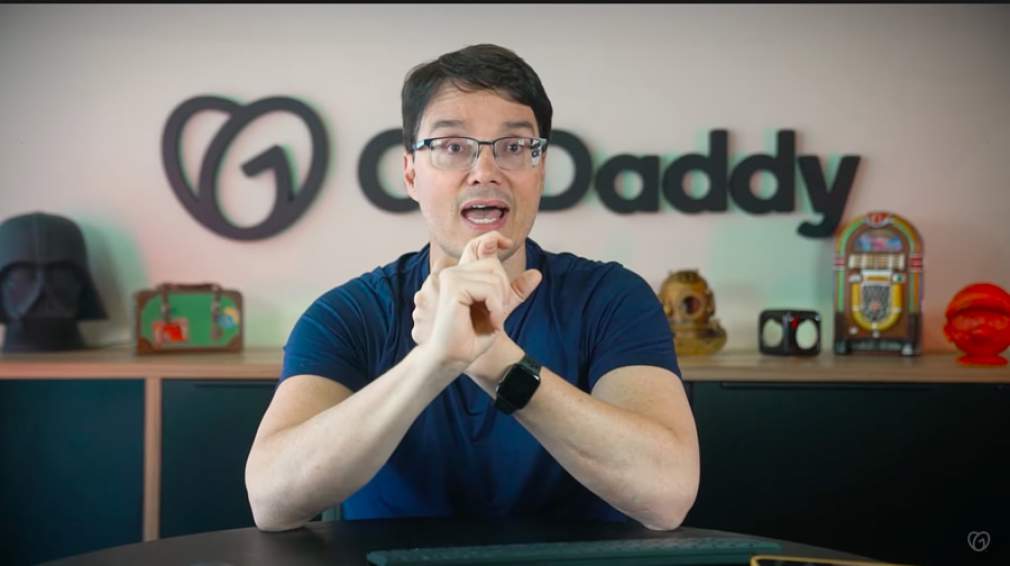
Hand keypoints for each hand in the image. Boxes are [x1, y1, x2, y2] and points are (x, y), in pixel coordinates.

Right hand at [411, 232, 540, 372]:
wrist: (455, 358)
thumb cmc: (473, 337)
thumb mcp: (499, 308)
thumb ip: (513, 290)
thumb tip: (537, 274)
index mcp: (459, 274)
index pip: (477, 244)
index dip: (493, 238)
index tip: (507, 243)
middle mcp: (452, 272)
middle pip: (494, 265)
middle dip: (504, 290)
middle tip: (496, 314)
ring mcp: (450, 277)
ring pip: (494, 277)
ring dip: (500, 302)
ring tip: (491, 320)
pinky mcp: (452, 287)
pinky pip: (489, 288)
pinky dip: (495, 307)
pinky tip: (489, 321)